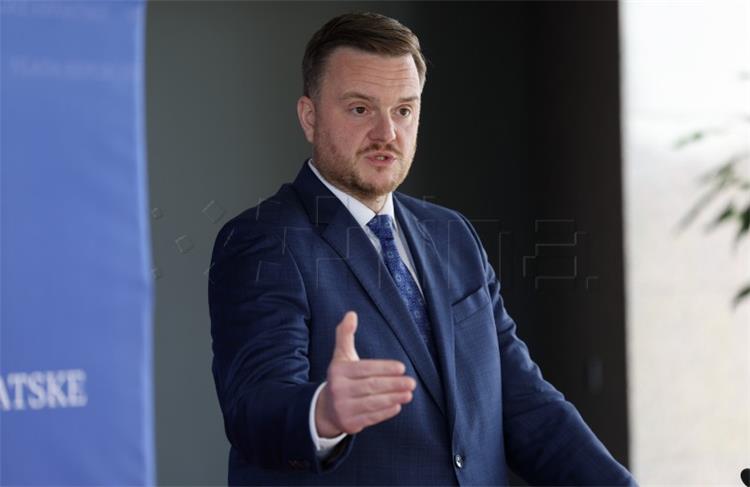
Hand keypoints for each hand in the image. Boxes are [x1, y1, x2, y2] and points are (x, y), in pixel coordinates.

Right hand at [315, 311, 415, 436]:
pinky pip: (370, 417)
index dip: (384, 368)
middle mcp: (338, 390)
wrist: (325, 409)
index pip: (365, 369)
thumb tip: (351, 314)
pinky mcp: (349, 424)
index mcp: (338, 372)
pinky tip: (397, 406)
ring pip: (372, 403)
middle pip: (371, 386)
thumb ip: (345, 335)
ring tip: (409, 394)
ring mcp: (343, 408)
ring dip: (393, 398)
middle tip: (412, 382)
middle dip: (393, 384)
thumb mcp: (341, 356)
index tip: (401, 368)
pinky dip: (385, 412)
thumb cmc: (340, 378)